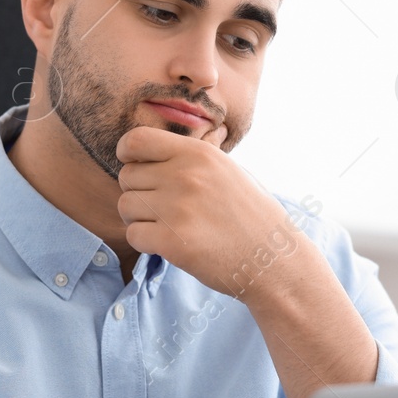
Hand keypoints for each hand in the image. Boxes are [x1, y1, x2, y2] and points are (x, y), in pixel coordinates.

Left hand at [114, 126, 312, 303]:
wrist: (272, 257)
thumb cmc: (249, 215)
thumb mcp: (226, 171)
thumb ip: (189, 160)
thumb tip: (146, 156)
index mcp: (198, 154)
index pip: (136, 140)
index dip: (127, 154)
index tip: (134, 166)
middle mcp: (186, 176)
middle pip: (127, 177)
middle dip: (138, 193)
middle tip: (161, 208)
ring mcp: (178, 209)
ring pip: (126, 206)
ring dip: (139, 219)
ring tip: (166, 226)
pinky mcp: (173, 242)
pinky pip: (133, 235)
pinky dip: (146, 242)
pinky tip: (169, 243)